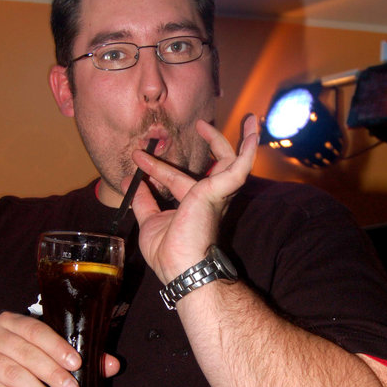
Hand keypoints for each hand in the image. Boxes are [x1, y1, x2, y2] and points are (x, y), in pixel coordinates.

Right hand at [0, 312, 119, 386]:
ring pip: (13, 375)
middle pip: (26, 354)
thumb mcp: (45, 360)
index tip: (77, 364)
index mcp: (12, 322)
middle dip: (52, 374)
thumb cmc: (18, 368)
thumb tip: (113, 365)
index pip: (36, 330)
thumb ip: (76, 360)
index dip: (57, 347)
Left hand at [128, 115, 257, 283]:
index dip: (157, 168)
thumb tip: (132, 180)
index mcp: (193, 206)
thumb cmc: (169, 254)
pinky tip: (254, 131)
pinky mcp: (220, 189)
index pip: (176, 180)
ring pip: (233, 161)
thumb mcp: (149, 222)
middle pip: (212, 166)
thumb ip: (144, 201)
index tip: (138, 156)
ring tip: (249, 119)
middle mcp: (209, 198)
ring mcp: (217, 193)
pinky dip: (249, 149)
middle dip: (210, 144)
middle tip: (201, 123)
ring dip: (241, 140)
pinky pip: (240, 166)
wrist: (181, 267)